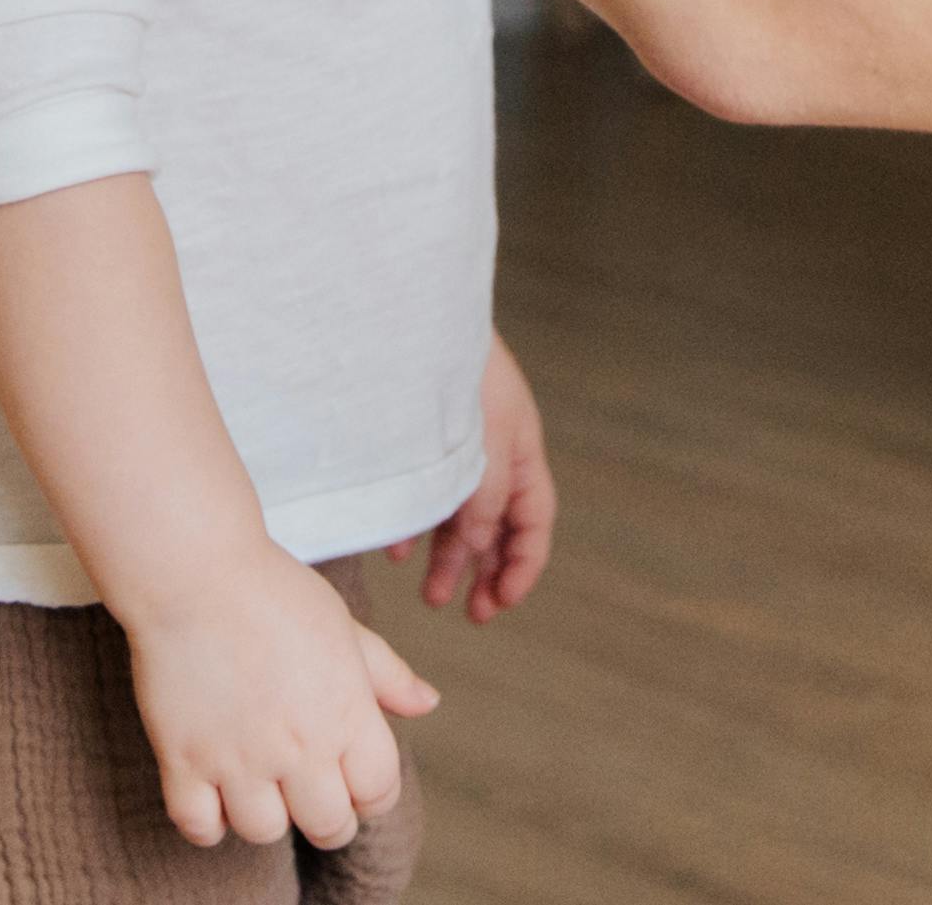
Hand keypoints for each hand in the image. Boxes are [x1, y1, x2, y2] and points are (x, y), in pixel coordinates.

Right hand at [113, 543, 437, 853]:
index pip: (379, 792)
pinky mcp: (184, 761)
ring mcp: (239, 758)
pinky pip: (199, 827)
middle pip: (329, 826)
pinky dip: (208, 823)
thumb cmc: (276, 593)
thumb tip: (429, 703)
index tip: (356, 784)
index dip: (373, 795)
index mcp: (347, 713)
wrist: (195, 572)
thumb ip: (388, 675)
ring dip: (267, 817)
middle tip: (312, 795)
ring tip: (261, 787)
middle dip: (329, 819)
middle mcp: (299, 746)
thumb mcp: (345, 627)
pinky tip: (215, 796)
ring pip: (264, 832)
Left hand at [398, 333, 556, 621]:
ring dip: (449, 557)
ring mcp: (455, 447)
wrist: (410, 316)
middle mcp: (492, 452)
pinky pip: (422, 493)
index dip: (524, 565)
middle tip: (471, 615)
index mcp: (520, 450)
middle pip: (499, 523)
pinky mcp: (418, 441)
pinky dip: (413, 526)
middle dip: (488, 571)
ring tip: (431, 597)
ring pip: (459, 513)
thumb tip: (484, 547)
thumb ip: (487, 498)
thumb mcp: (482, 442)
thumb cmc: (453, 372)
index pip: (535, 520)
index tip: (502, 603)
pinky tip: (396, 551)